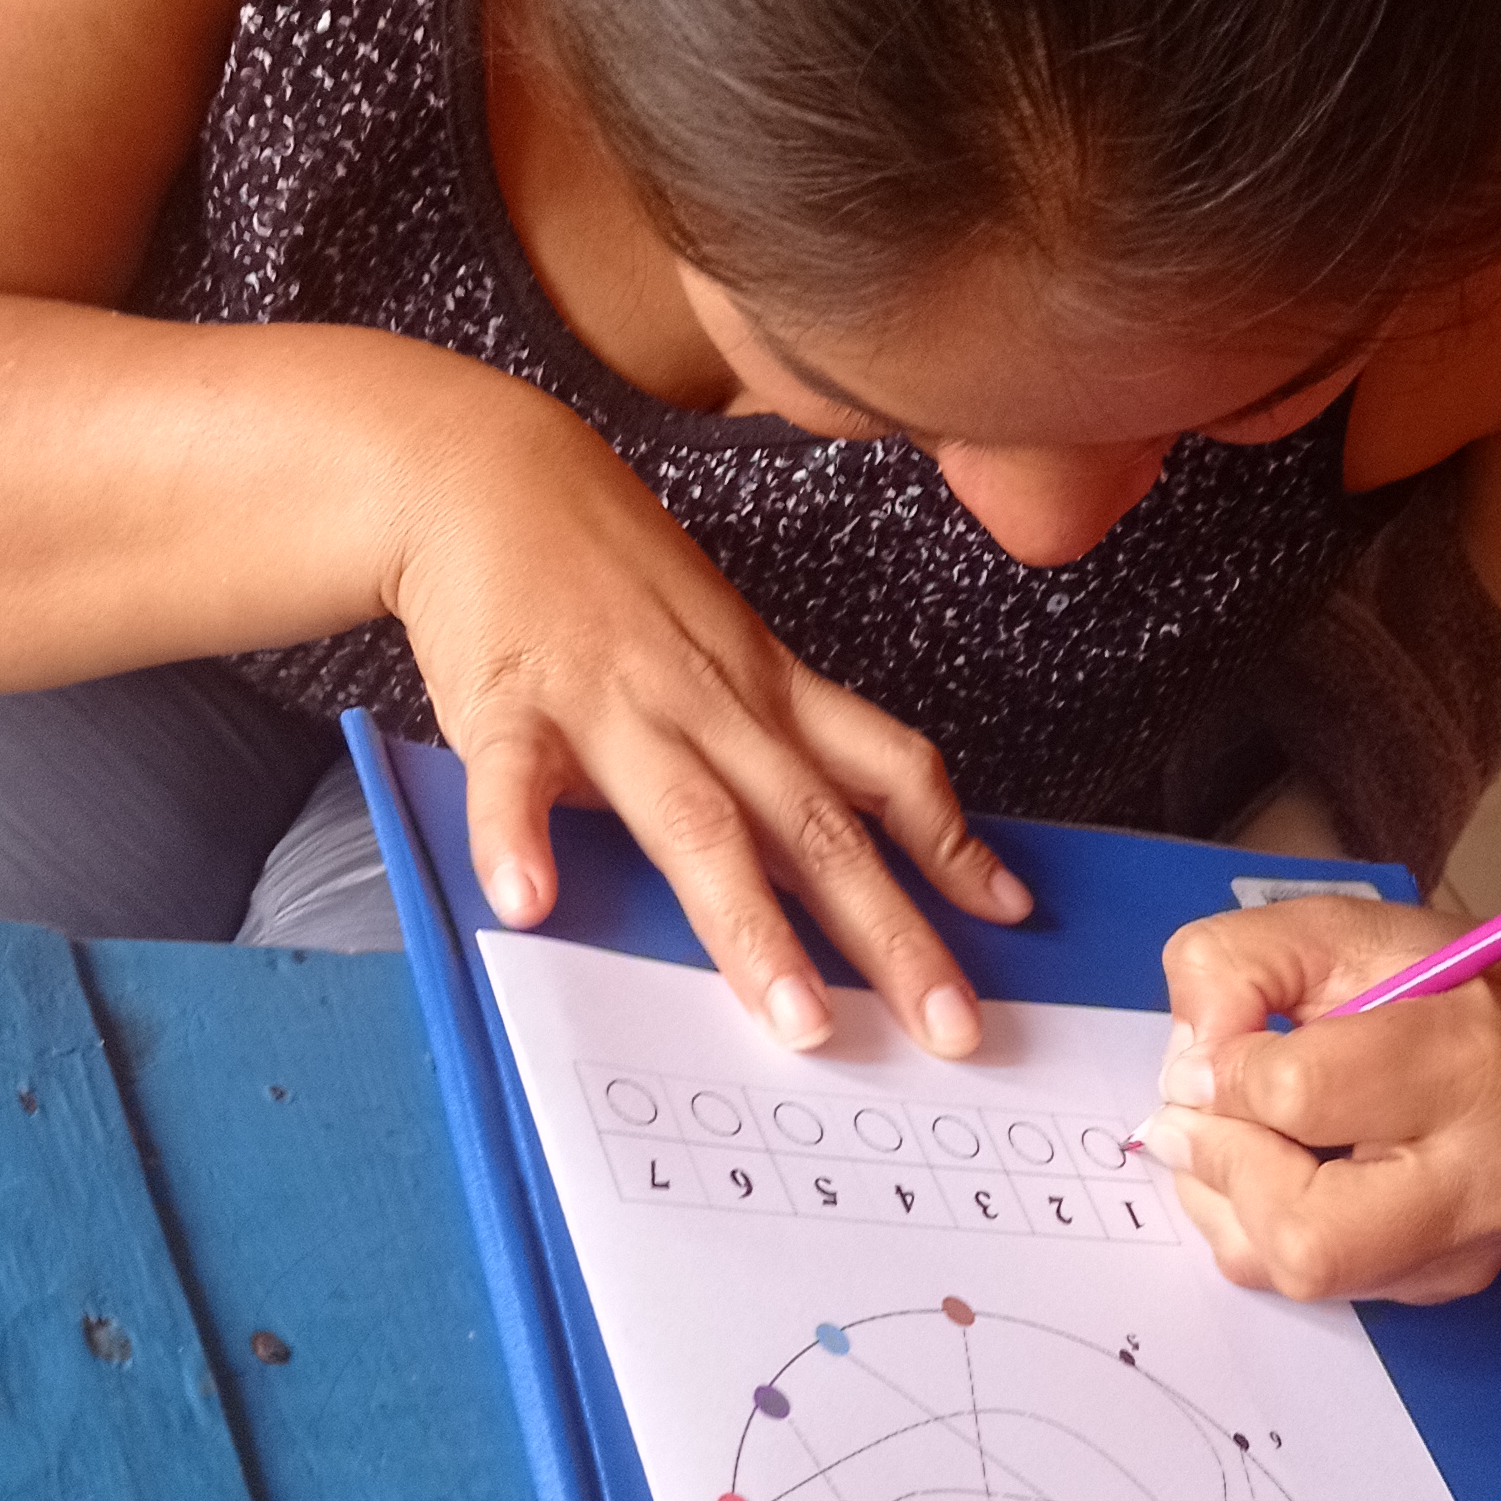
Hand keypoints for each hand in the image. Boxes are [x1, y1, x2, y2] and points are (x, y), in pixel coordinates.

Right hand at [387, 367, 1027, 1050]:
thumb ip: (782, 740)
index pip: (884, 770)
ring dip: (749, 923)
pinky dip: (520, 837)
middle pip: (815, 826)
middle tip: (948, 1027)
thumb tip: (850, 840)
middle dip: (889, 933)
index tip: (1009, 914)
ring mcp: (614, 703)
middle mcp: (710, 704)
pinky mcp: (510, 700)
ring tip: (791, 1013)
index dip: (951, 843)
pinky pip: (516, 776)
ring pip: (695, 820)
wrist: (491, 473)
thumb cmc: (610, 575)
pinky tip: (531, 902)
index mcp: (765, 694)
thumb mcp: (724, 646)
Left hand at [1139, 897, 1500, 1302]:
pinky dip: (1257, 1226)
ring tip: (1240, 1134)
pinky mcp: (1439, 1288)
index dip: (1225, 1072)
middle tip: (1200, 1116)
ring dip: (1226, 1201)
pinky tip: (1278, 1169)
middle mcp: (1481, 1181)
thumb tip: (1186, 1067)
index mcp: (1467, 1061)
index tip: (1218, 1049)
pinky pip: (1305, 1286)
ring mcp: (1464, 1252)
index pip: (1299, 1096)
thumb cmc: (1450, 985)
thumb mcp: (1342, 930)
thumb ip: (1240, 966)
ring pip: (1294, 1273)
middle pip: (1305, 1238)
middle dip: (1223, 1169)